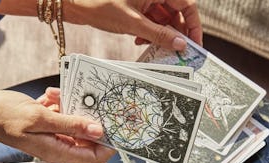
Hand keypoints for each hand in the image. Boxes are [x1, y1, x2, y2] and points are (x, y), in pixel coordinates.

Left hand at [0, 0, 201, 50]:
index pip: (187, 5)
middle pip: (177, 11)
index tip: (195, 45)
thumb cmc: (99, 5)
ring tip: (153, 47)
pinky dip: (150, 31)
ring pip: (164, 17)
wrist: (73, 3)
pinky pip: (152, 19)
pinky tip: (140, 41)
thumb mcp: (132, 23)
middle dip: (176, 33)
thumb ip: (158, 34)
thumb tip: (180, 45)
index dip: (193, 26)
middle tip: (177, 53)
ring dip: (161, 34)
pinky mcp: (137, 5)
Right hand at [0, 89, 114, 162]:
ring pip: (74, 120)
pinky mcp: (46, 122)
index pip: (95, 157)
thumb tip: (98, 130)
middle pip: (88, 137)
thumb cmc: (6, 117)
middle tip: (85, 101)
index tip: (113, 125)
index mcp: (58, 151)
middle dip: (88, 118)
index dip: (107, 144)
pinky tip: (47, 96)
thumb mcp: (41, 118)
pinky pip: (61, 111)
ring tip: (54, 96)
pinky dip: (58, 101)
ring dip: (69, 105)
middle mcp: (57, 145)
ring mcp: (51, 133)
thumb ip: (71, 125)